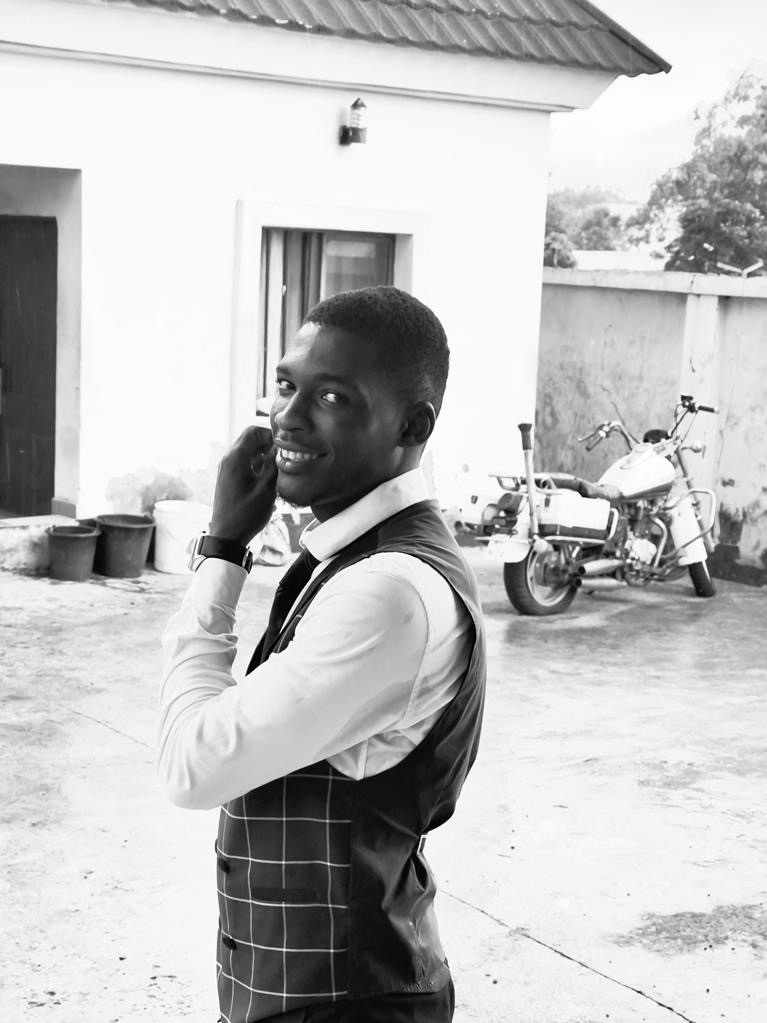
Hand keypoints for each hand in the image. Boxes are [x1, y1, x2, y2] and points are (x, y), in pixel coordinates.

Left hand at [209, 426, 277, 545]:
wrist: (227, 537)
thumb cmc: (246, 514)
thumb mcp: (267, 488)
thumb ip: (274, 464)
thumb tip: (281, 448)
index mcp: (235, 458)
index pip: (253, 431)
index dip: (271, 434)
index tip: (285, 445)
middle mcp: (228, 460)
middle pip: (250, 442)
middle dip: (269, 447)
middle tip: (284, 459)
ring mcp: (226, 470)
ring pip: (249, 454)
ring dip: (264, 459)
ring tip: (278, 473)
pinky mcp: (228, 480)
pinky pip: (244, 466)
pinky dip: (257, 468)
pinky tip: (269, 483)